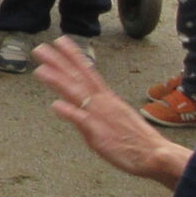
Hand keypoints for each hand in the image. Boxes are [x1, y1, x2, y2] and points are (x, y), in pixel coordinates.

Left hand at [32, 40, 190, 185]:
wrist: (155, 155)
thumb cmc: (137, 140)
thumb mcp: (117, 118)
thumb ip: (96, 111)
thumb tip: (81, 107)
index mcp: (108, 98)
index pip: (88, 71)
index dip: (73, 55)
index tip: (60, 41)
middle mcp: (103, 103)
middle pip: (78, 78)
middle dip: (58, 62)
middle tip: (40, 48)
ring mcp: (101, 117)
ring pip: (77, 94)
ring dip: (58, 81)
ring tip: (40, 70)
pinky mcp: (100, 134)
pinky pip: (83, 121)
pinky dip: (70, 112)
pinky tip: (55, 105)